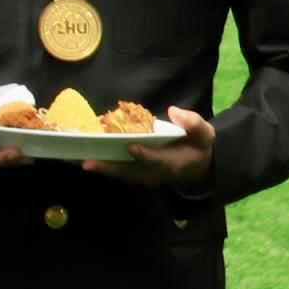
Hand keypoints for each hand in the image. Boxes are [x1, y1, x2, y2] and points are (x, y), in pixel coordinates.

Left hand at [91, 103, 215, 192]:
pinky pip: (121, 173)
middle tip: (91, 162)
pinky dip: (107, 168)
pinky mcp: (140, 176)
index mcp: (175, 163)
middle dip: (112, 167)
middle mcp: (158, 173)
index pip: (158, 160)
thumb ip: (193, 123)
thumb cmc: (199, 147)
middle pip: (133, 172)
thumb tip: (174, 111)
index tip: (131, 146)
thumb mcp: (204, 134)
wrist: (199, 168)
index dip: (145, 154)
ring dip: (104, 169)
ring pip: (124, 174)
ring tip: (84, 162)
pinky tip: (89, 160)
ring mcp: (148, 177)